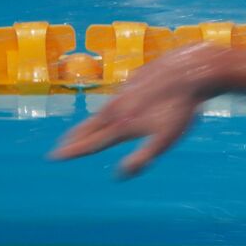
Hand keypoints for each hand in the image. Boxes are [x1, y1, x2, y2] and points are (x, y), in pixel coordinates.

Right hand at [49, 46, 211, 176]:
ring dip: (90, 122)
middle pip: (92, 126)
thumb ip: (142, 158)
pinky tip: (114, 107)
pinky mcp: (136, 79)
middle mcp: (118, 107)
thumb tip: (119, 175)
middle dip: (75, 138)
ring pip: (103, 110)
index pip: (92, 143)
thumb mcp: (165, 140)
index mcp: (122, 125)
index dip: (73, 151)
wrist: (191, 70)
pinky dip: (109, 106)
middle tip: (60, 146)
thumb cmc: (181, 109)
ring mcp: (126, 91)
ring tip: (83, 128)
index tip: (54, 156)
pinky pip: (117, 97)